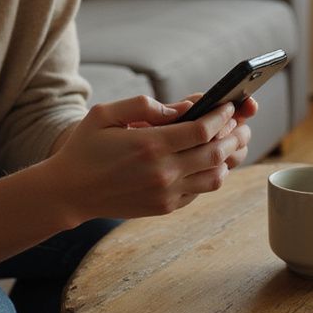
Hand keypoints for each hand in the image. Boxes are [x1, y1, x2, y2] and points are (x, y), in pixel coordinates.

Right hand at [43, 95, 240, 222]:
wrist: (70, 192)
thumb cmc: (86, 147)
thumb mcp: (106, 113)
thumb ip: (145, 105)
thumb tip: (183, 107)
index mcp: (150, 144)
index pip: (202, 129)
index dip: (222, 116)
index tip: (230, 106)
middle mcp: (163, 171)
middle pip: (216, 152)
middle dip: (234, 134)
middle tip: (242, 123)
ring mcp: (166, 193)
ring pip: (216, 176)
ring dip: (229, 157)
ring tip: (233, 142)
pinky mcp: (165, 206)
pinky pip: (201, 191)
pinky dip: (213, 175)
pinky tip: (212, 161)